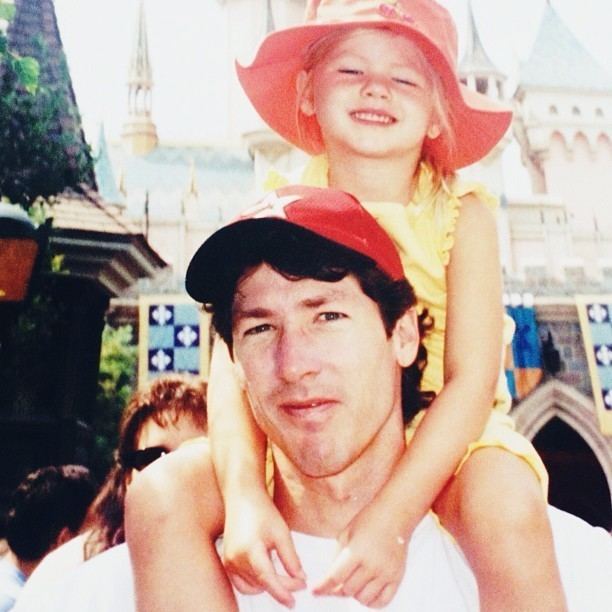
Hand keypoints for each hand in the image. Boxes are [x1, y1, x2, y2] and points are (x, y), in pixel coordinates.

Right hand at [223, 490, 305, 606]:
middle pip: (262, 584)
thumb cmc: (263, 512)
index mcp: (250, 550)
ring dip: (269, 586)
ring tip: (285, 577)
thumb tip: (300, 579)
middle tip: (300, 582)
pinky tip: (268, 575)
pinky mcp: (227, 562)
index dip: (282, 593)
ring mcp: (229, 562)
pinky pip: (241, 583)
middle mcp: (235, 560)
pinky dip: (255, 584)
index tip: (294, 602)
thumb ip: (291, 558)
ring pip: (252, 587)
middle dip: (282, 586)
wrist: (242, 498)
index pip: (267, 580)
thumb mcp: (282, 533)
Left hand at [313, 508, 410, 607]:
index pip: (335, 577)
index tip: (314, 591)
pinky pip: (381, 602)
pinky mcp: (397, 578)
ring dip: (354, 594)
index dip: (322, 586)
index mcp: (357, 551)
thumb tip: (331, 580)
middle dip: (339, 587)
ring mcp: (386, 573)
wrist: (395, 514)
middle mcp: (373, 565)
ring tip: (353, 581)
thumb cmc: (368, 520)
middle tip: (338, 580)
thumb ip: (337, 557)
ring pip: (363, 599)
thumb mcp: (346, 533)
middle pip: (348, 590)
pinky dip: (370, 602)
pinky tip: (365, 591)